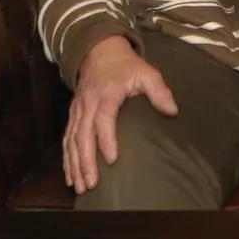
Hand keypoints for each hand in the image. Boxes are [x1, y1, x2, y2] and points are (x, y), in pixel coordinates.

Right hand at [64, 34, 177, 194]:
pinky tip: (70, 177)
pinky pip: (66, 140)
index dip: (106, 139)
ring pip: (72, 141)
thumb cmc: (127, 67)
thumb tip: (172, 111)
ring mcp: (78, 111)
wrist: (100, 52)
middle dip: (86, 161)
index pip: (104, 119)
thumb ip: (159, 91)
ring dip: (74, 165)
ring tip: (79, 186)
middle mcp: (88, 104)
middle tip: (92, 183)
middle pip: (83, 135)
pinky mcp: (72, 116)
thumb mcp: (147, 72)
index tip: (112, 159)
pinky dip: (66, 159)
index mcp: (107, 94)